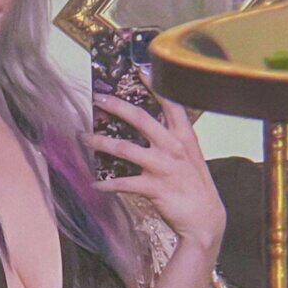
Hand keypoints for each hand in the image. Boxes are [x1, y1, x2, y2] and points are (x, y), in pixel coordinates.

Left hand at [84, 92, 225, 254]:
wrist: (205, 218)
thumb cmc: (193, 183)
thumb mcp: (189, 154)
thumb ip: (172, 136)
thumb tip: (148, 123)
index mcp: (184, 136)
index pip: (170, 103)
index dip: (155, 84)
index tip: (139, 69)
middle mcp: (173, 147)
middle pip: (140, 118)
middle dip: (115, 106)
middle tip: (97, 98)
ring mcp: (163, 167)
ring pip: (125, 149)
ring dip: (100, 142)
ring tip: (83, 137)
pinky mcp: (154, 188)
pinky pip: (123, 183)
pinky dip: (106, 184)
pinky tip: (94, 183)